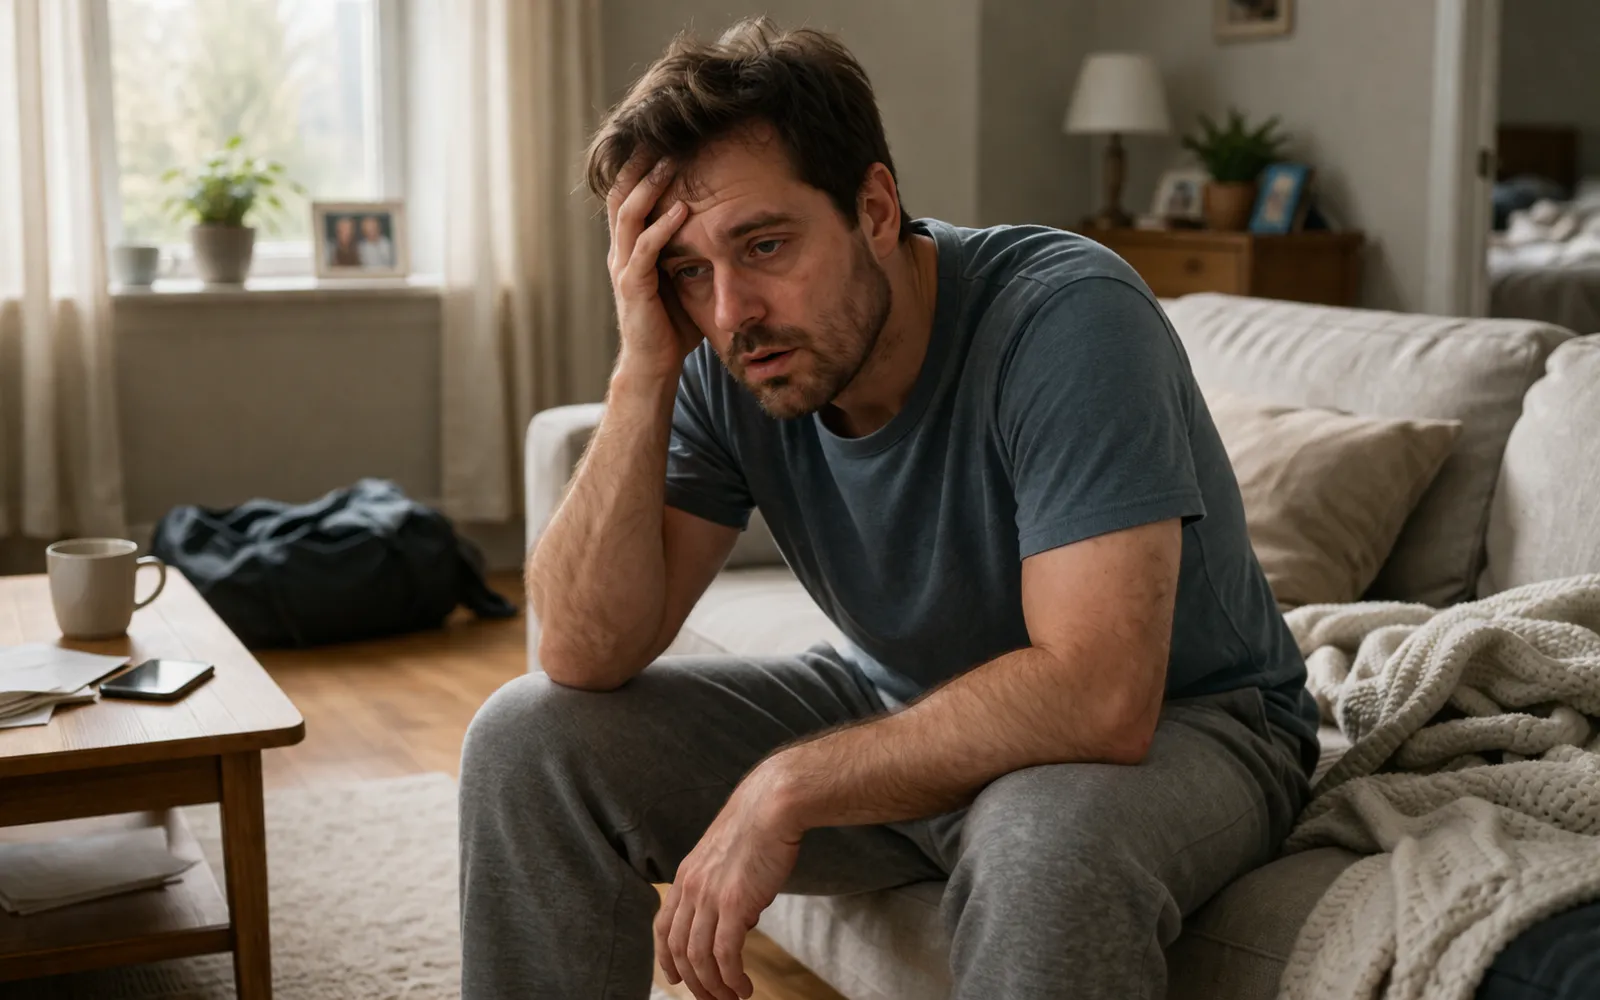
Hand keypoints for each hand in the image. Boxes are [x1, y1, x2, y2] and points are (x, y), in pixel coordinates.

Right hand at [606, 153, 702, 381]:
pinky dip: (663, 227)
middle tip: (663, 133)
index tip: (665, 137)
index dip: (641, 165)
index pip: (628, 194)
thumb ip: (693, 252)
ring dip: (651, 186)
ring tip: (672, 162)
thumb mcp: (684, 279)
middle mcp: (621, 252)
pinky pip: (645, 250)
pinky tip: (682, 209)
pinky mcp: (633, 287)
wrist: (653, 366)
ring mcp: (624, 268)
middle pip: (621, 194)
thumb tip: (725, 229)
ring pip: (629, 215)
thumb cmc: (672, 326)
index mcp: (630, 247)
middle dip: (640, 163)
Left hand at [656, 764, 801, 999]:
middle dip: (693, 982)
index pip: (664, 925)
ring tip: (731, 999)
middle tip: (711, 999)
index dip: (666, 957)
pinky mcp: (734, 904)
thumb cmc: (760, 825)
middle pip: (679, 948)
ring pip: (699, 957)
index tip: (676, 977)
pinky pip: (725, 954)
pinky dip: (731, 978)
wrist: (773, 804)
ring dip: (714, 986)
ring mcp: (710, 896)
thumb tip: (741, 921)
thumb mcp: (729, 858)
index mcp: (686, 876)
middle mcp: (691, 888)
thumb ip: (725, 889)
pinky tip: (744, 987)